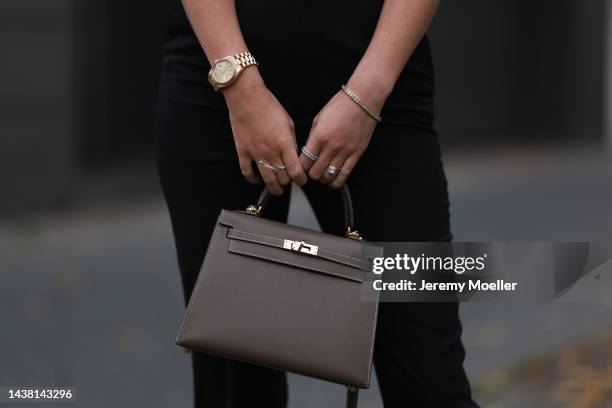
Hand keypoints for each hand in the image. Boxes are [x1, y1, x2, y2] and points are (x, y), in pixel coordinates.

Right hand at [224, 68, 306, 194]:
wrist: (247, 98)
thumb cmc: (268, 106)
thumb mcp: (288, 123)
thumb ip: (292, 142)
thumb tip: (293, 155)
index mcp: (285, 144)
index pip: (296, 171)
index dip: (301, 180)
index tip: (302, 181)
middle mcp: (271, 152)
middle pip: (282, 177)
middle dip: (288, 182)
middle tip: (289, 180)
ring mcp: (256, 153)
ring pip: (267, 179)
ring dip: (274, 188)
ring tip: (277, 189)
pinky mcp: (242, 152)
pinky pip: (247, 172)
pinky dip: (253, 179)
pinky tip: (258, 180)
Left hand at [299, 82, 382, 187]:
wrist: (362, 100)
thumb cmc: (340, 106)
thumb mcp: (319, 119)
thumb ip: (312, 138)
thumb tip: (308, 153)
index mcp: (319, 137)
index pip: (304, 162)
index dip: (300, 168)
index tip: (300, 167)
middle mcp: (332, 146)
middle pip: (315, 172)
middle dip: (310, 174)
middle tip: (310, 171)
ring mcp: (345, 151)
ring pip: (329, 176)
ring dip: (322, 178)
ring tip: (321, 174)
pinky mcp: (357, 154)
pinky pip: (345, 174)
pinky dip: (336, 181)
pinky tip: (332, 181)